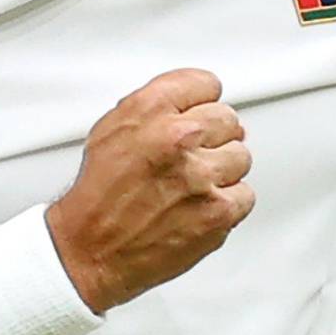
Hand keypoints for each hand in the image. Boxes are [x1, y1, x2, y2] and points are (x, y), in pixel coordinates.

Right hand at [47, 68, 254, 311]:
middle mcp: (178, 138)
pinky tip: (199, 207)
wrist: (90, 250)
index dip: (201, 103)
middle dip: (212, 137)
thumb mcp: (111, 129)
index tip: (199, 114)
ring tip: (191, 186)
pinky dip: (227, 203)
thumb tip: (198, 106)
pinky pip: (245, 195)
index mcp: (150, 110)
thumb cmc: (98, 196)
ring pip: (240, 156)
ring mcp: (201, 176)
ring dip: (221, 171)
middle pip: (228, 120)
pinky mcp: (218, 212)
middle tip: (190, 158)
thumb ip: (156, 109)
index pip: (206, 84)